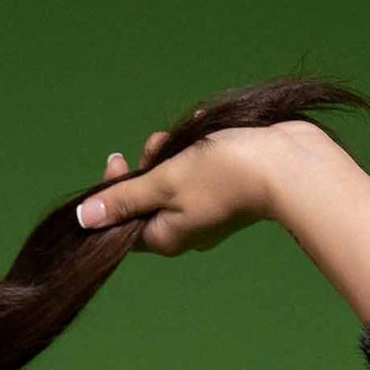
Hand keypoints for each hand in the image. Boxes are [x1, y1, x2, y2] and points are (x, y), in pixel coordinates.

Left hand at [74, 120, 304, 254]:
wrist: (286, 165)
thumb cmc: (225, 174)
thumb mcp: (164, 182)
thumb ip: (124, 198)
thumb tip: (83, 219)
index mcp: (165, 238)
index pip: (122, 222)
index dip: (112, 191)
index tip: (116, 159)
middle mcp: (184, 232)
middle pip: (147, 198)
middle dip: (147, 165)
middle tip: (157, 145)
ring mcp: (208, 213)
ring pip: (172, 180)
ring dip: (170, 153)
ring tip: (184, 136)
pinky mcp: (227, 192)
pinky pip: (198, 171)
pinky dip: (195, 151)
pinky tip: (205, 131)